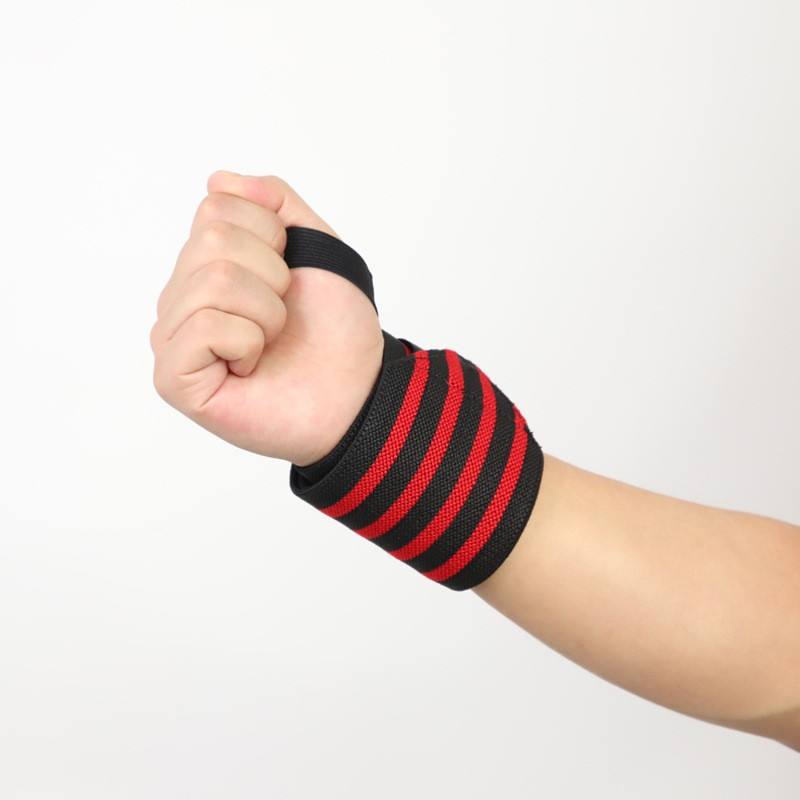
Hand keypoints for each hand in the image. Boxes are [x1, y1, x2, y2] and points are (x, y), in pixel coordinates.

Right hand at [149, 171, 383, 465]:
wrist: (355, 392)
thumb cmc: (335, 330)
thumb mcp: (316, 246)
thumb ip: (274, 203)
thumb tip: (217, 180)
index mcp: (207, 265)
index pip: (216, 207)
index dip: (273, 238)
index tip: (290, 281)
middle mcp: (181, 299)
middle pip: (211, 241)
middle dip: (271, 277)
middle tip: (283, 319)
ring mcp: (172, 339)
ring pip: (211, 281)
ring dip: (266, 313)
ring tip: (270, 344)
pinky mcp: (173, 379)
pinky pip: (203, 326)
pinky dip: (247, 342)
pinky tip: (251, 368)